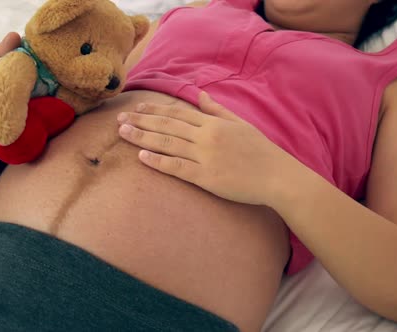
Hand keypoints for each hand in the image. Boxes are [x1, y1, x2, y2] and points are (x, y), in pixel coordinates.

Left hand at [117, 92, 296, 205]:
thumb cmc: (261, 150)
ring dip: (143, 137)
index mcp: (214, 123)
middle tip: (119, 118)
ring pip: (168, 144)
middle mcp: (207, 136)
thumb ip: (217, 110)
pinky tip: (141, 157)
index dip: (155, 110)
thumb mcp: (241, 124)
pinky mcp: (207, 177)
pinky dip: (158, 162)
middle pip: (167, 126)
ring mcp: (206, 157)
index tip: (137, 107)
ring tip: (123, 133)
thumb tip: (201, 95)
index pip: (178, 113)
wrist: (277, 176)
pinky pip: (178, 168)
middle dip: (141, 121)